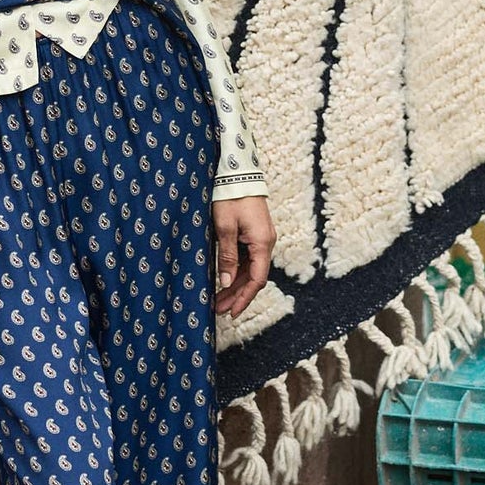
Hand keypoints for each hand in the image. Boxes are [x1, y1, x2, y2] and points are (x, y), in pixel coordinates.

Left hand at [213, 196, 274, 318]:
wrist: (237, 172)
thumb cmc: (230, 197)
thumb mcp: (224, 227)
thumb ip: (227, 256)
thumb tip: (226, 282)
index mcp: (262, 243)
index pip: (257, 280)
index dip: (244, 298)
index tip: (232, 312)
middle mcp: (265, 243)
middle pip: (253, 277)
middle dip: (236, 295)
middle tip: (219, 310)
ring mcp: (260, 238)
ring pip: (249, 269)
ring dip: (235, 285)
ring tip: (218, 300)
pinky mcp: (253, 234)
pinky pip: (247, 259)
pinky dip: (236, 271)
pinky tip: (224, 280)